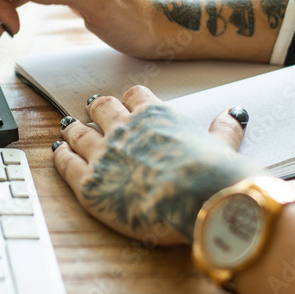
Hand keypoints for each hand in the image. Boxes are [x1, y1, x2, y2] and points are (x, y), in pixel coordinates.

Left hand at [52, 86, 259, 244]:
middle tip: (91, 112)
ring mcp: (104, 154)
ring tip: (68, 129)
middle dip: (96, 110)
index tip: (127, 104)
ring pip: (78, 132)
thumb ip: (224, 129)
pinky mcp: (88, 183)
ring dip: (73, 129)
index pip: (135, 96)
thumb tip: (235, 113)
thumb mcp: (223, 146)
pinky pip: (65, 162)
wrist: (198, 197)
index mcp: (156, 116)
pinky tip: (58, 152)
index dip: (129, 100)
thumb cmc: (213, 175)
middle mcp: (125, 129)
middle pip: (101, 108)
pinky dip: (60, 154)